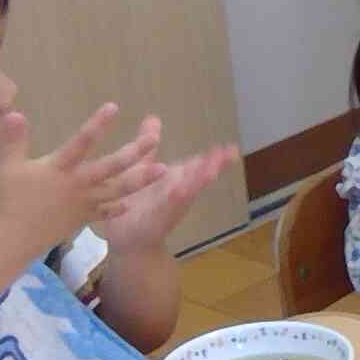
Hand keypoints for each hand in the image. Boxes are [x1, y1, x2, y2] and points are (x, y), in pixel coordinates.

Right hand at [0, 105, 161, 252]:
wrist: (12, 238)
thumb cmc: (8, 198)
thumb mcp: (5, 164)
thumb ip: (12, 138)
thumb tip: (14, 111)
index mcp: (60, 168)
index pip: (82, 142)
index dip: (98, 125)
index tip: (114, 107)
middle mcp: (78, 184)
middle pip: (111, 166)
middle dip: (134, 152)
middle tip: (154, 139)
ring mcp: (84, 202)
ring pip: (118, 189)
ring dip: (141, 179)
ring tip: (164, 170)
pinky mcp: (83, 218)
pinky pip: (106, 212)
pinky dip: (119, 207)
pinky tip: (131, 202)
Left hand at [97, 135, 238, 256]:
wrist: (128, 241)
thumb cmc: (135, 206)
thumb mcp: (140, 171)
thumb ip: (147, 147)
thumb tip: (154, 118)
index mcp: (175, 179)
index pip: (198, 165)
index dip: (215, 157)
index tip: (231, 148)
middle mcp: (176, 192)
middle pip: (198, 176)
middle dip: (213, 166)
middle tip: (230, 154)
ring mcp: (168, 207)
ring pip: (186, 190)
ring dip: (199, 180)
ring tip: (213, 168)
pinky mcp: (156, 220)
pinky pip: (166, 208)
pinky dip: (174, 198)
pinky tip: (181, 189)